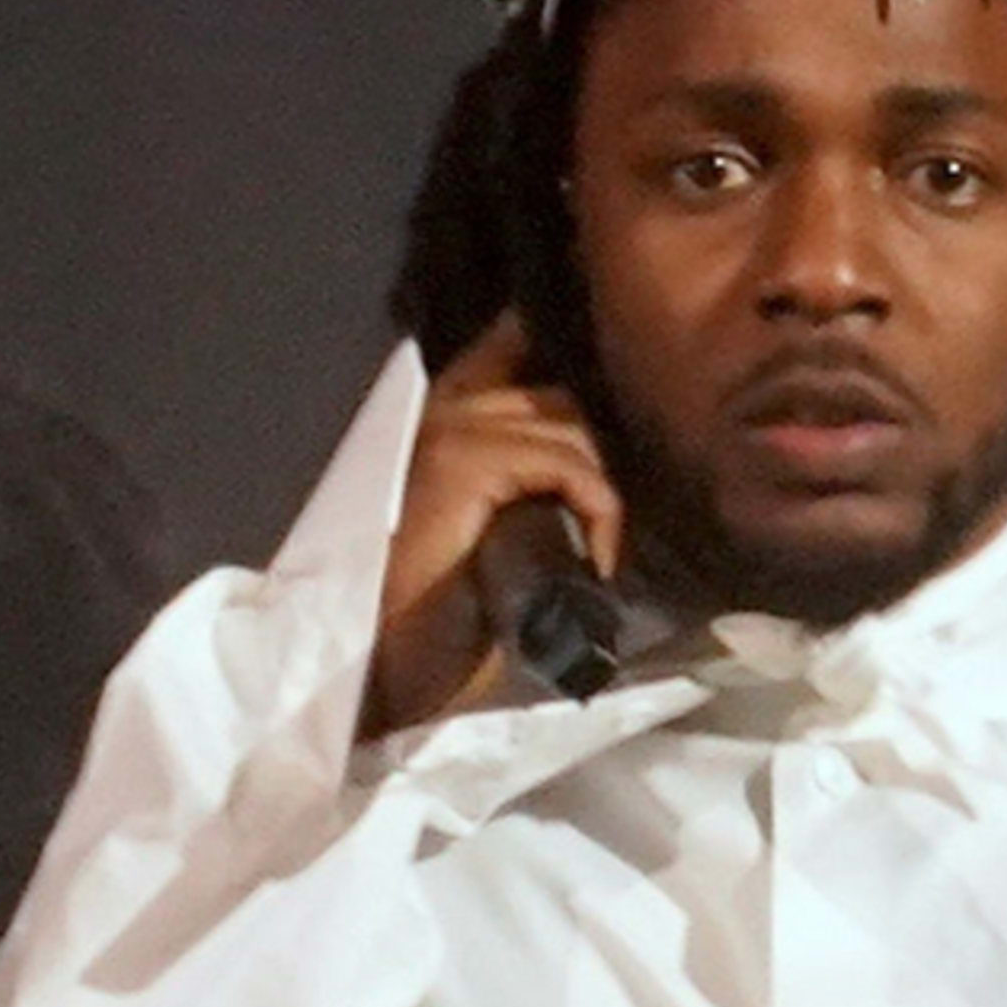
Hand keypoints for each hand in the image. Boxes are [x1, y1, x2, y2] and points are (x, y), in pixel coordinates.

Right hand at [366, 313, 625, 736]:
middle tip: (618, 513)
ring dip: (603, 490)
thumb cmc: (439, 615)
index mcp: (442, 417)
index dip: (560, 354)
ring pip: (572, 425)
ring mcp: (452, 429)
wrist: (388, 663)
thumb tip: (602, 463)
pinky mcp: (467, 462)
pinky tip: (600, 561)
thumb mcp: (496, 530)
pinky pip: (568, 464)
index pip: (509, 344)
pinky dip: (600, 511)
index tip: (616, 389)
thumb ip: (529, 481)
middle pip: (559, 390)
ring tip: (604, 547)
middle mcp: (443, 407)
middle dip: (602, 448)